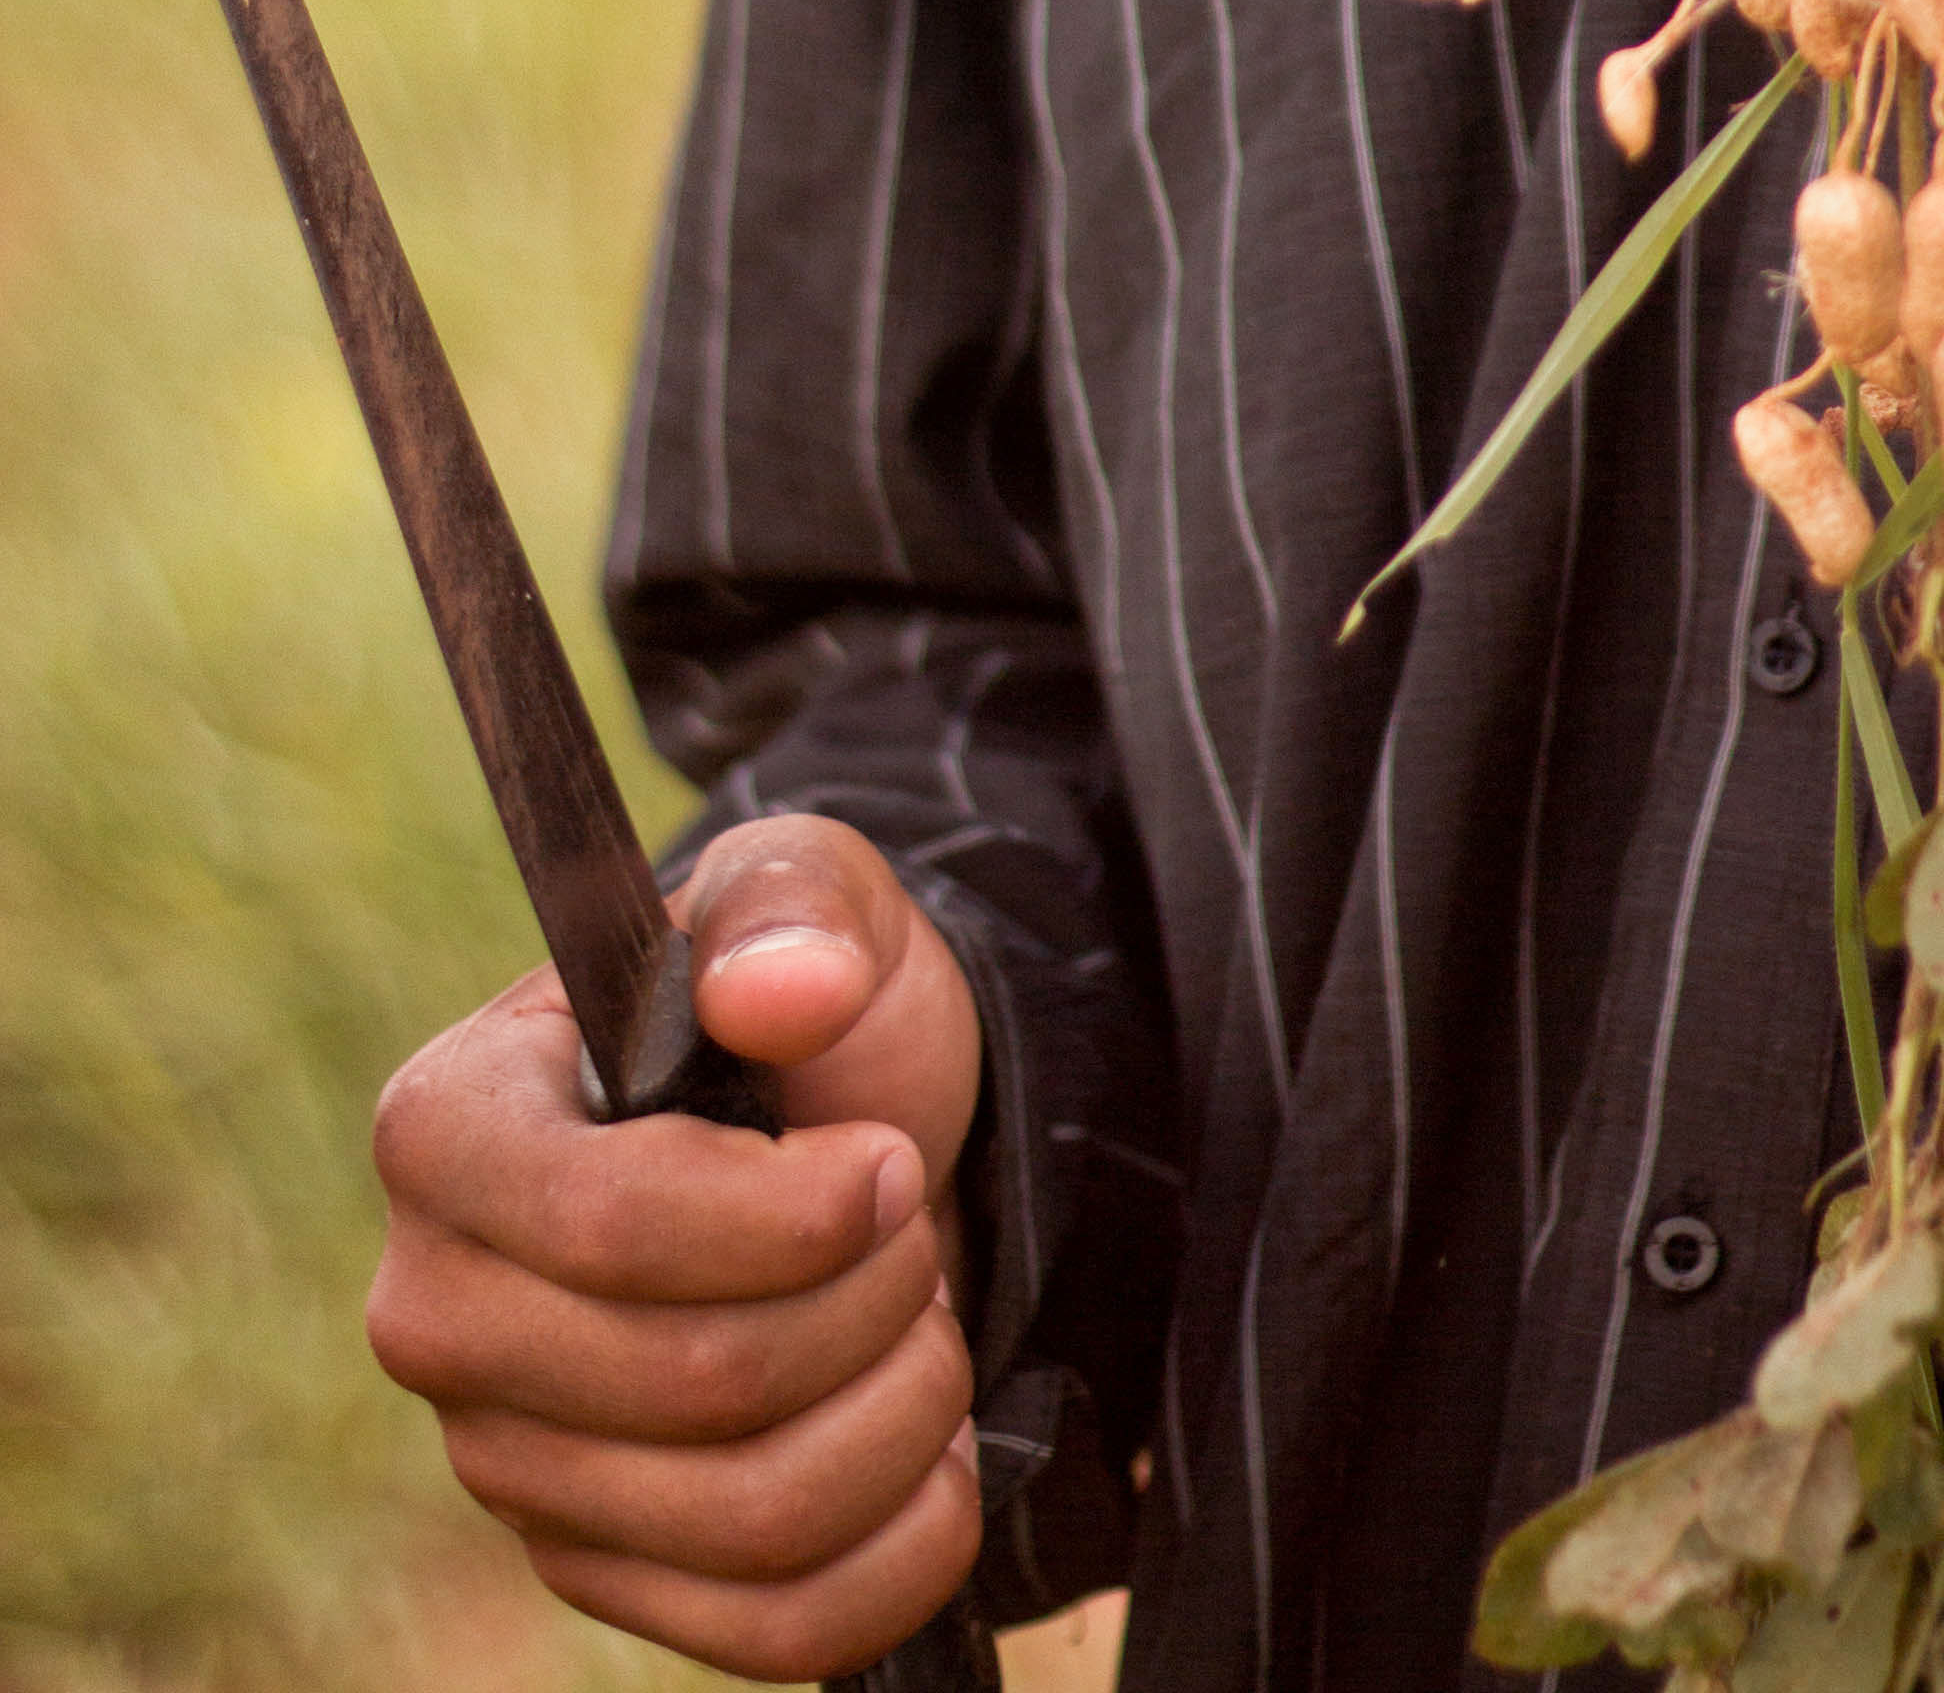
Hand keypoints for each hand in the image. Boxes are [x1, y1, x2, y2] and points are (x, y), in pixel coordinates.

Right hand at [368, 814, 987, 1680]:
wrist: (848, 1147)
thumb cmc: (804, 1014)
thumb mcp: (818, 897)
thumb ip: (797, 909)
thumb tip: (781, 987)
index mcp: (446, 1129)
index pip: (604, 1228)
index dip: (786, 1215)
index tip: (888, 1164)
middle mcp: (438, 1313)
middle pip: (692, 1382)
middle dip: (869, 1301)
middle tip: (912, 1222)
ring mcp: (506, 1463)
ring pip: (748, 1514)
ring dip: (903, 1410)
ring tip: (923, 1319)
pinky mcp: (595, 1570)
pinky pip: (772, 1626)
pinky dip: (905, 1542)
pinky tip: (932, 1449)